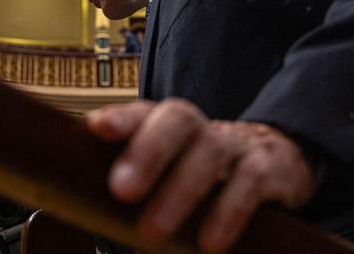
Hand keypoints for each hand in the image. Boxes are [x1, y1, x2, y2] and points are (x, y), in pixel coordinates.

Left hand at [87, 99, 316, 253]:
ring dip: (180, 191)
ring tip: (152, 233)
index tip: (97, 129)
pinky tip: (210, 243)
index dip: (122, 119)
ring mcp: (238, 145)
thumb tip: (77, 204)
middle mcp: (203, 129)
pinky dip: (229, 212)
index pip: (144, 113)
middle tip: (122, 190)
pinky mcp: (270, 169)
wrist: (277, 163)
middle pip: (179, 119)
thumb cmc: (204, 176)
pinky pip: (250, 183)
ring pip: (210, 151)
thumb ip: (132, 180)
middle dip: (149, 151)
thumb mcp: (171, 173)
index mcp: (171, 127)